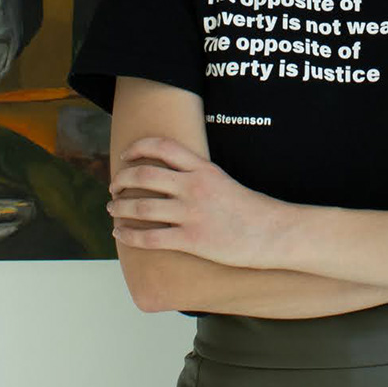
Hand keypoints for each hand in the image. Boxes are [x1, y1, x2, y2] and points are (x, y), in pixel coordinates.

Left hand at [106, 136, 286, 268]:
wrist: (275, 233)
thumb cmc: (253, 211)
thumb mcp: (226, 182)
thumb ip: (201, 177)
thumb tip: (178, 179)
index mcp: (204, 169)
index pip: (163, 147)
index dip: (138, 148)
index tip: (126, 155)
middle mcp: (194, 186)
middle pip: (144, 174)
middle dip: (122, 179)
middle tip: (114, 186)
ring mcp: (191, 213)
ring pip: (140, 205)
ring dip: (119, 206)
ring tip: (112, 209)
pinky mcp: (191, 239)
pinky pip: (149, 236)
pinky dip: (128, 234)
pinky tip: (120, 233)